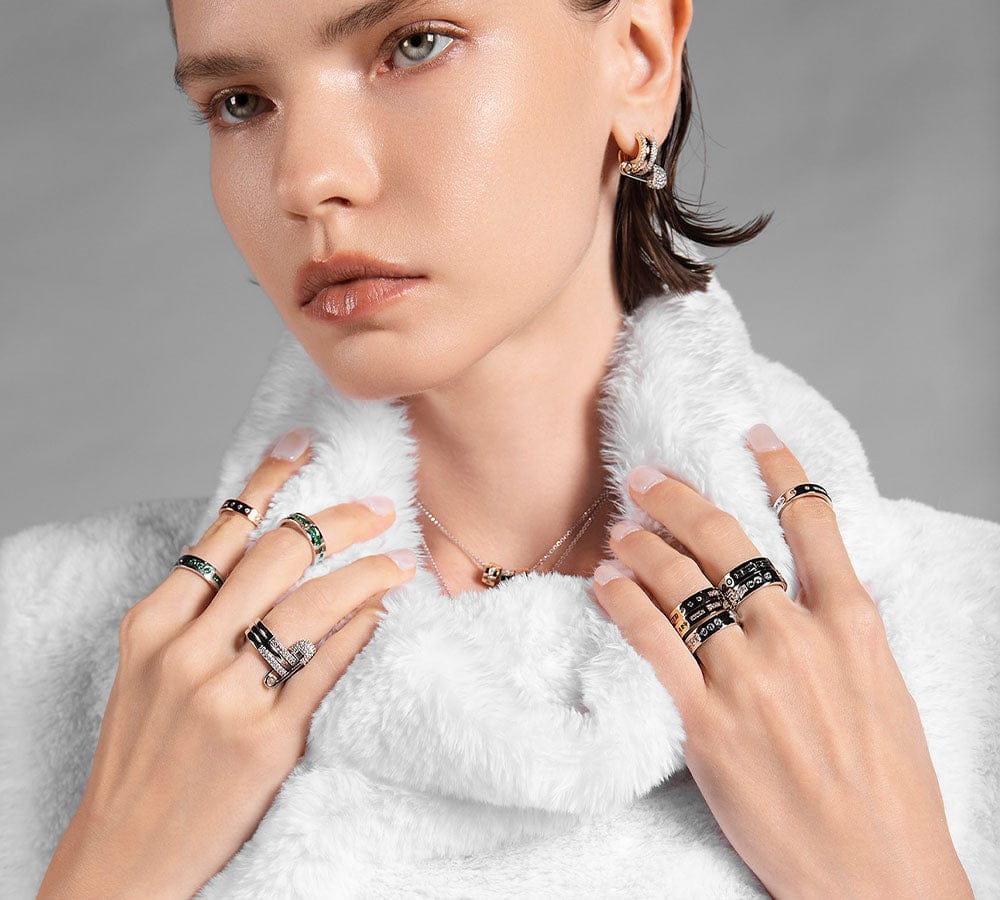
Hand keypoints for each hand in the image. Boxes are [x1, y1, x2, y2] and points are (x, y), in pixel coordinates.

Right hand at [38, 428, 416, 898]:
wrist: (124, 859)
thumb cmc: (144, 758)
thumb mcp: (149, 672)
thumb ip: (197, 615)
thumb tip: (270, 558)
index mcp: (152, 625)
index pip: (222, 532)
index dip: (268, 482)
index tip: (303, 446)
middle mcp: (186, 651)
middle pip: (276, 556)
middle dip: (337, 519)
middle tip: (379, 508)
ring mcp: (225, 695)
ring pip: (309, 603)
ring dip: (365, 572)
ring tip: (400, 561)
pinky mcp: (264, 740)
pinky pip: (326, 665)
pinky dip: (360, 630)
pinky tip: (383, 612)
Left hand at [592, 424, 972, 899]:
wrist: (877, 874)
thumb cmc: (887, 788)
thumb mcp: (882, 689)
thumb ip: (842, 631)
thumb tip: (807, 586)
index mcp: (851, 625)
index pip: (813, 521)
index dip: (779, 468)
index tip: (752, 435)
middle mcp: (797, 637)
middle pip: (729, 539)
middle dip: (679, 496)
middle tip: (645, 476)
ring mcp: (749, 677)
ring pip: (682, 582)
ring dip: (644, 544)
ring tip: (621, 528)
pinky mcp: (706, 721)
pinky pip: (652, 640)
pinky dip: (624, 602)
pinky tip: (607, 583)